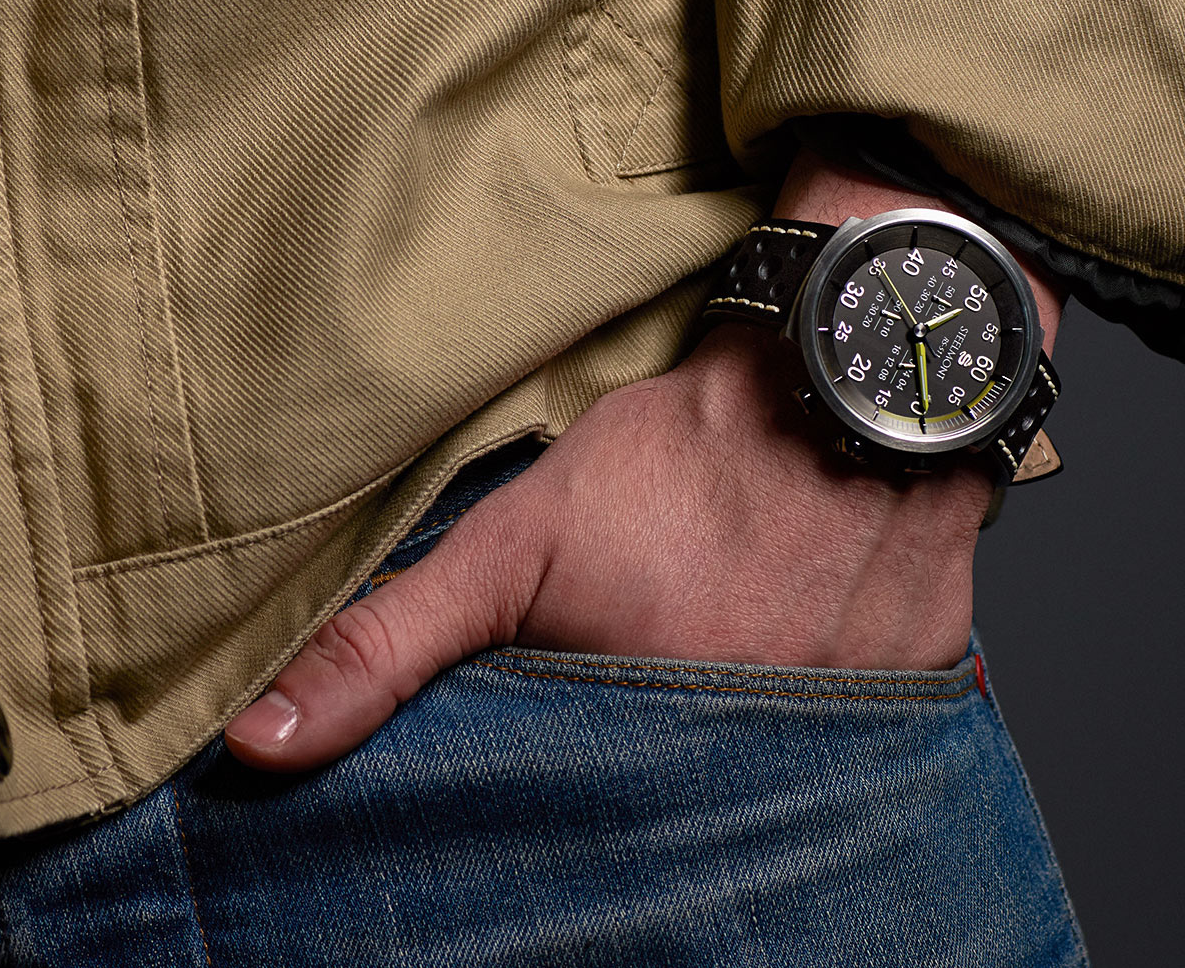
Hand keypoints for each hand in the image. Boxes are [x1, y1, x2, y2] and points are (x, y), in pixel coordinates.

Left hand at [223, 153, 1061, 771]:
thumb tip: (259, 748)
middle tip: (627, 708)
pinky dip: (821, 717)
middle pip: (678, 805)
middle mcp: (767, 749)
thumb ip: (388, 643)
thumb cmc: (685, 446)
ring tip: (704, 679)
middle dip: (642, 779)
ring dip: (733, 748)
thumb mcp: (513, 540)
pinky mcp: (925, 687)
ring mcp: (857, 721)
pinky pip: (859, 739)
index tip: (533, 778)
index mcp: (659, 730)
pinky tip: (788, 658)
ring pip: (770, 772)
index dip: (554, 803)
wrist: (861, 361)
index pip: (584, 823)